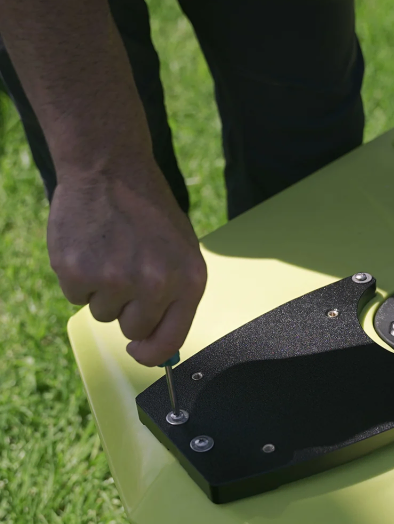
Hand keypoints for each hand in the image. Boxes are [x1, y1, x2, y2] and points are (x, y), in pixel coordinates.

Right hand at [48, 160, 206, 366]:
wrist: (111, 169)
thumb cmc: (151, 215)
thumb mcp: (182, 254)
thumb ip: (175, 299)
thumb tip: (156, 348)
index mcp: (189, 281)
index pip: (169, 340)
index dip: (151, 353)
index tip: (139, 351)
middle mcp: (155, 284)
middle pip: (131, 330)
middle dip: (127, 310)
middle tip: (126, 271)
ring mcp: (114, 278)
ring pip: (102, 314)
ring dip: (103, 291)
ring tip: (111, 252)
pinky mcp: (76, 270)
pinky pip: (75, 297)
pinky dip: (79, 277)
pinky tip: (91, 247)